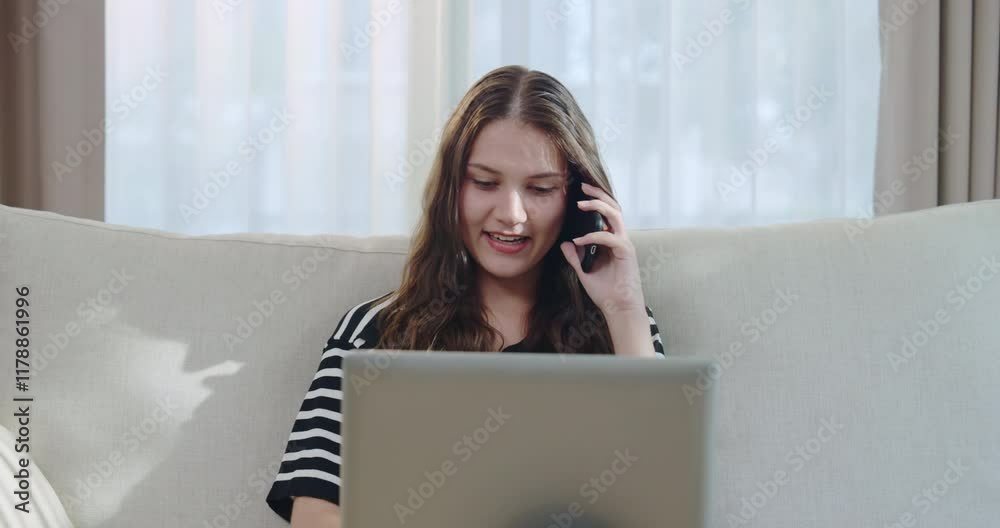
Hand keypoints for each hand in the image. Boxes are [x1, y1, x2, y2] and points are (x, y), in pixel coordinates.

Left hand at [559, 181, 645, 317]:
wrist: (619, 308)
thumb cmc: (606, 292)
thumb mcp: (584, 272)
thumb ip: (575, 257)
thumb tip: (565, 243)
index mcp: (612, 241)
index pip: (606, 214)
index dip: (595, 201)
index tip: (579, 193)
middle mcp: (620, 239)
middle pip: (613, 208)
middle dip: (598, 195)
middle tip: (582, 187)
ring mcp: (624, 244)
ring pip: (615, 216)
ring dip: (598, 207)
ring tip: (581, 204)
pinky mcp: (626, 253)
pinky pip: (610, 237)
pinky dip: (594, 236)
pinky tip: (580, 240)